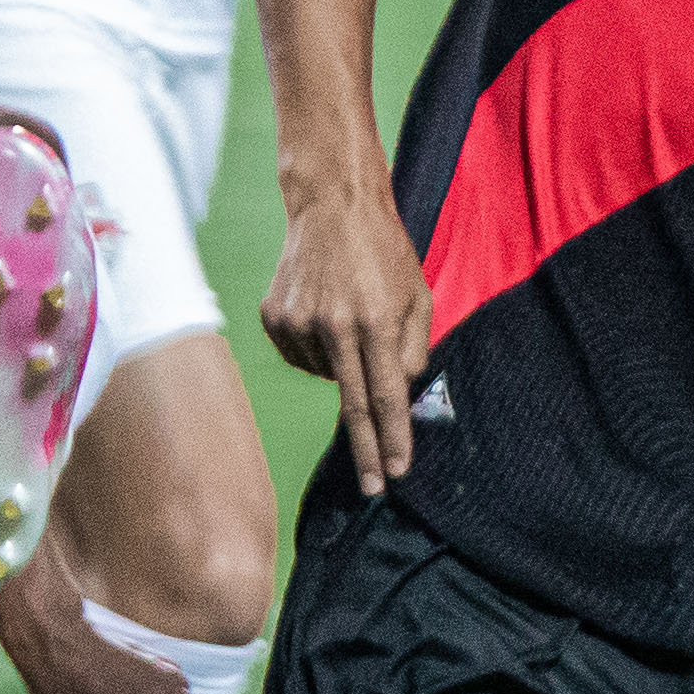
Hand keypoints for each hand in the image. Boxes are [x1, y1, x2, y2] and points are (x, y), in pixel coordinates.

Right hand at [260, 162, 430, 494]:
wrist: (332, 206)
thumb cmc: (383, 251)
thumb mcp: (418, 294)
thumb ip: (415, 347)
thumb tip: (400, 393)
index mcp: (376, 321)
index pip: (386, 395)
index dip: (392, 438)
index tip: (396, 472)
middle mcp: (335, 326)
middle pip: (351, 405)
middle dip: (365, 451)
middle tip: (371, 487)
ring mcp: (299, 323)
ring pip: (327, 376)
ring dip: (344, 367)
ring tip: (349, 321)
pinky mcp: (275, 318)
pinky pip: (300, 358)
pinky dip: (317, 351)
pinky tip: (324, 316)